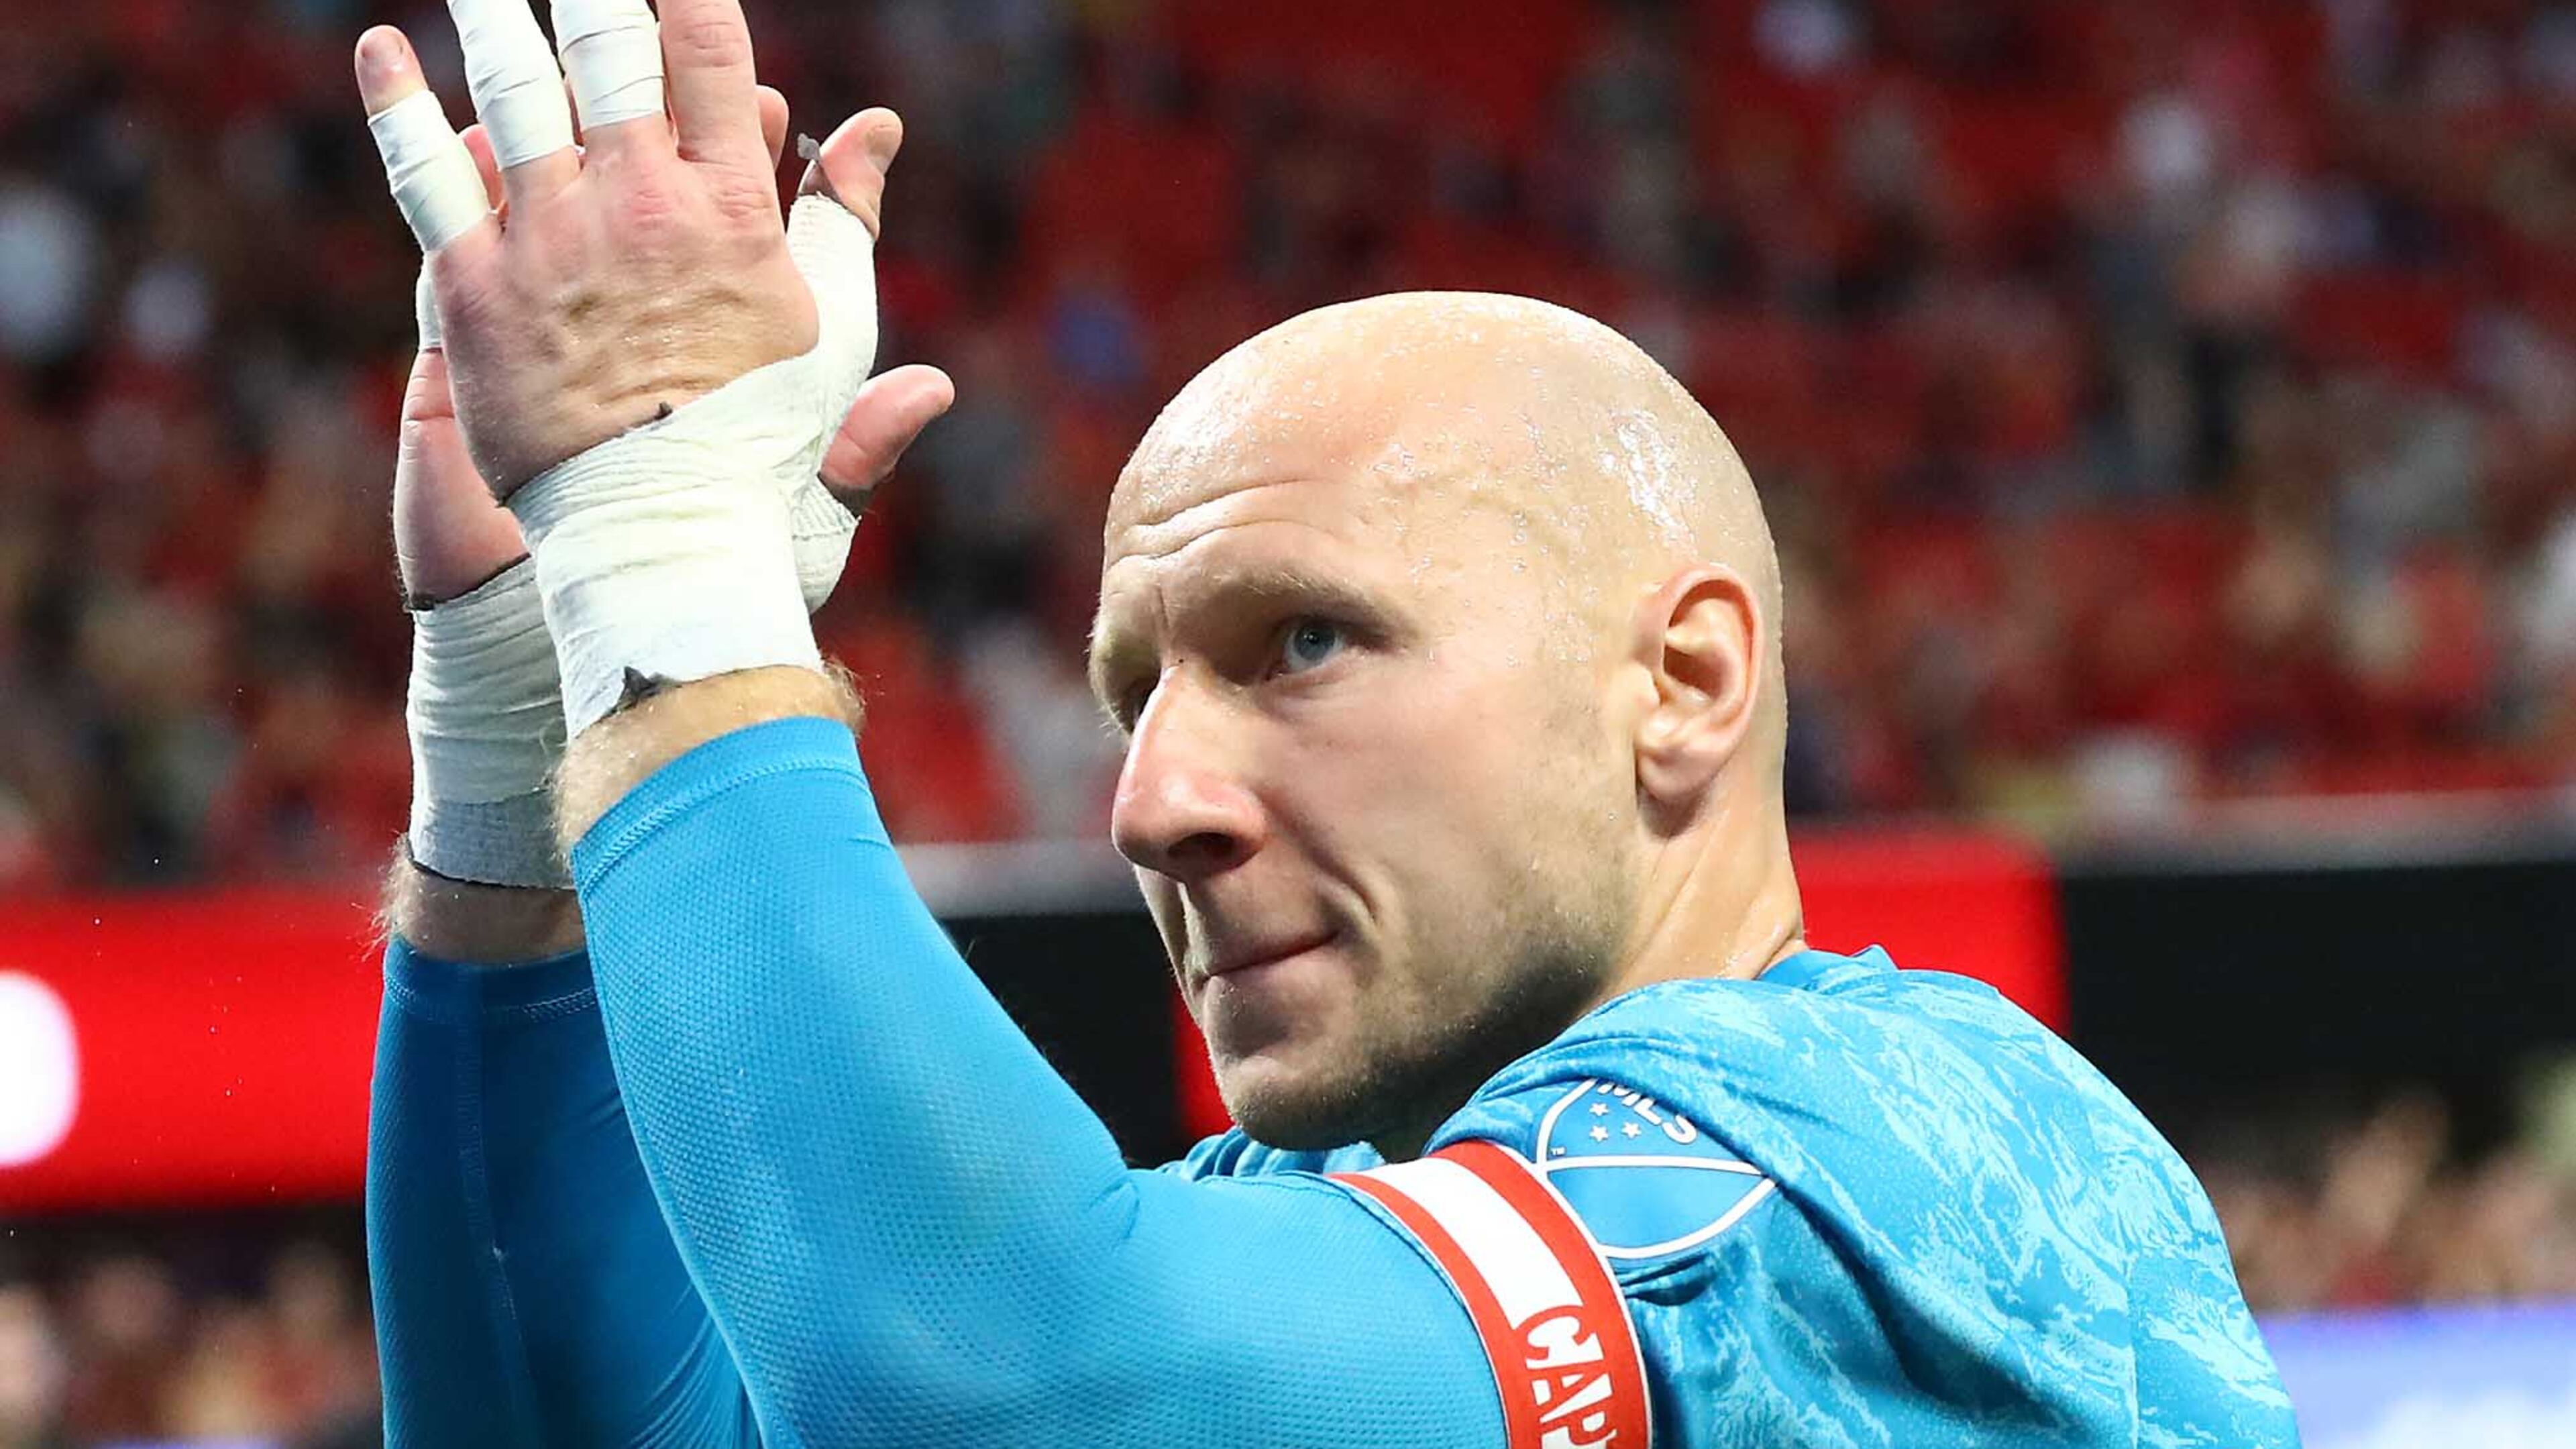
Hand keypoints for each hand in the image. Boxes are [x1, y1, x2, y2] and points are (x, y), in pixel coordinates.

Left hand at [356, 0, 875, 495]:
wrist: (663, 537)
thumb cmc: (759, 444)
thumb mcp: (830, 331)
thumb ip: (848, 221)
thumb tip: (878, 127)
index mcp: (731, 213)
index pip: (708, 58)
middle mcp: (640, 209)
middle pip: (605, 52)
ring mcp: (552, 242)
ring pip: (511, 94)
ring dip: (491, 19)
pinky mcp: (475, 290)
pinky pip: (424, 177)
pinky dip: (396, 106)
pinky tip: (380, 50)